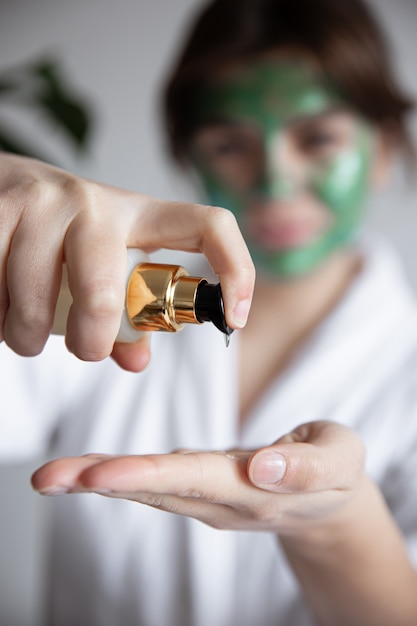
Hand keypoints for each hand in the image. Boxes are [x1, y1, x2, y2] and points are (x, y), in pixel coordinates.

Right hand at [0, 154, 254, 370]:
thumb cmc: (57, 237)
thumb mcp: (99, 263)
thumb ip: (122, 315)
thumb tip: (135, 360)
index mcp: (138, 215)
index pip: (208, 225)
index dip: (235, 269)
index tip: (234, 319)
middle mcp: (95, 201)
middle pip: (105, 291)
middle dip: (90, 339)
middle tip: (83, 351)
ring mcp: (43, 200)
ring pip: (35, 298)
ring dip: (25, 335)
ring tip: (23, 331)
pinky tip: (0, 307)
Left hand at [31, 421, 364, 534]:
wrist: (328, 503)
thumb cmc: (334, 472)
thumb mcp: (340, 460)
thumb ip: (307, 466)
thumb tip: (261, 466)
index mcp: (254, 489)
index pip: (195, 480)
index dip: (148, 476)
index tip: (101, 475)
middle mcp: (220, 499)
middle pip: (157, 490)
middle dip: (102, 482)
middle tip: (49, 478)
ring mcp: (207, 499)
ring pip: (148, 490)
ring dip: (97, 481)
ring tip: (51, 476)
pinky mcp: (200, 489)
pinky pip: (154, 484)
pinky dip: (118, 477)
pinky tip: (87, 473)